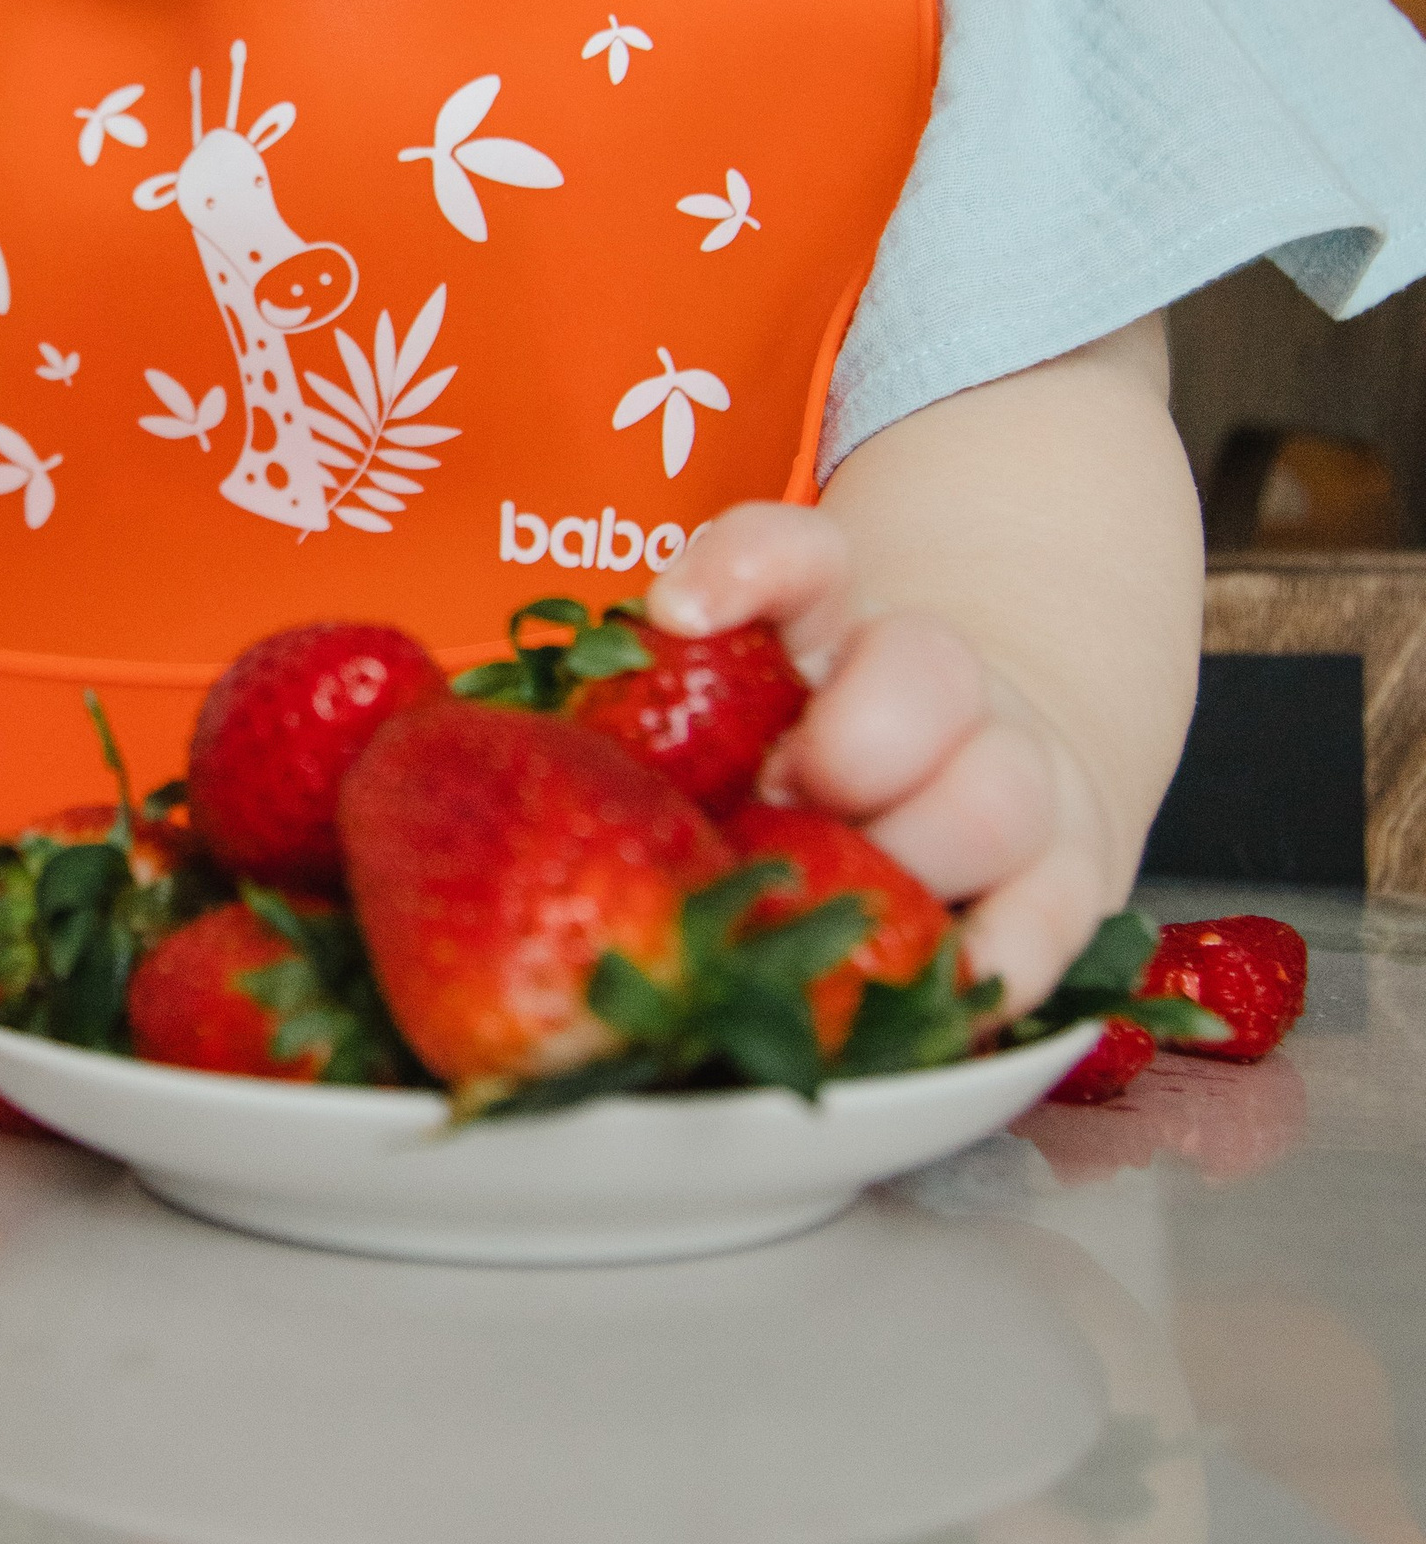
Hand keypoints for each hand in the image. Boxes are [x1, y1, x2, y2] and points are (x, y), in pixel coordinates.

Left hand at [647, 501, 1117, 1015]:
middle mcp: (934, 682)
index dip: (745, 567)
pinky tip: (942, 988)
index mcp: (829, 627)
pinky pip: (1052, 915)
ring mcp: (1014, 774)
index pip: (801, 555)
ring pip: (998, 794)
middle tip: (774, 804)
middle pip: (927, 668)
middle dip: (851, 744)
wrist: (970, 777)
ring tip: (835, 907)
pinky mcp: (1065, 875)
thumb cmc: (799, 763)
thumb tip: (478, 764)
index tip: (677, 613)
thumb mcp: (726, 718)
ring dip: (908, 857)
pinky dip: (998, 957)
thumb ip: (640, 724)